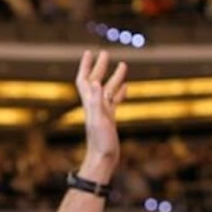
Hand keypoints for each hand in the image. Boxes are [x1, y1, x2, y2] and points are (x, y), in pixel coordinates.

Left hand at [74, 50, 126, 179]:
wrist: (103, 159)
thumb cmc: (100, 142)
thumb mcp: (99, 120)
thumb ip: (96, 101)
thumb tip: (96, 82)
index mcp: (90, 103)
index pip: (85, 80)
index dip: (86, 66)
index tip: (89, 52)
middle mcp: (95, 106)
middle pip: (97, 82)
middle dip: (100, 67)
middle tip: (106, 54)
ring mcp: (103, 112)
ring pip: (109, 90)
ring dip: (115, 77)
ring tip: (123, 64)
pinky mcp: (110, 119)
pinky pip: (115, 102)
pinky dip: (120, 93)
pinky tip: (126, 87)